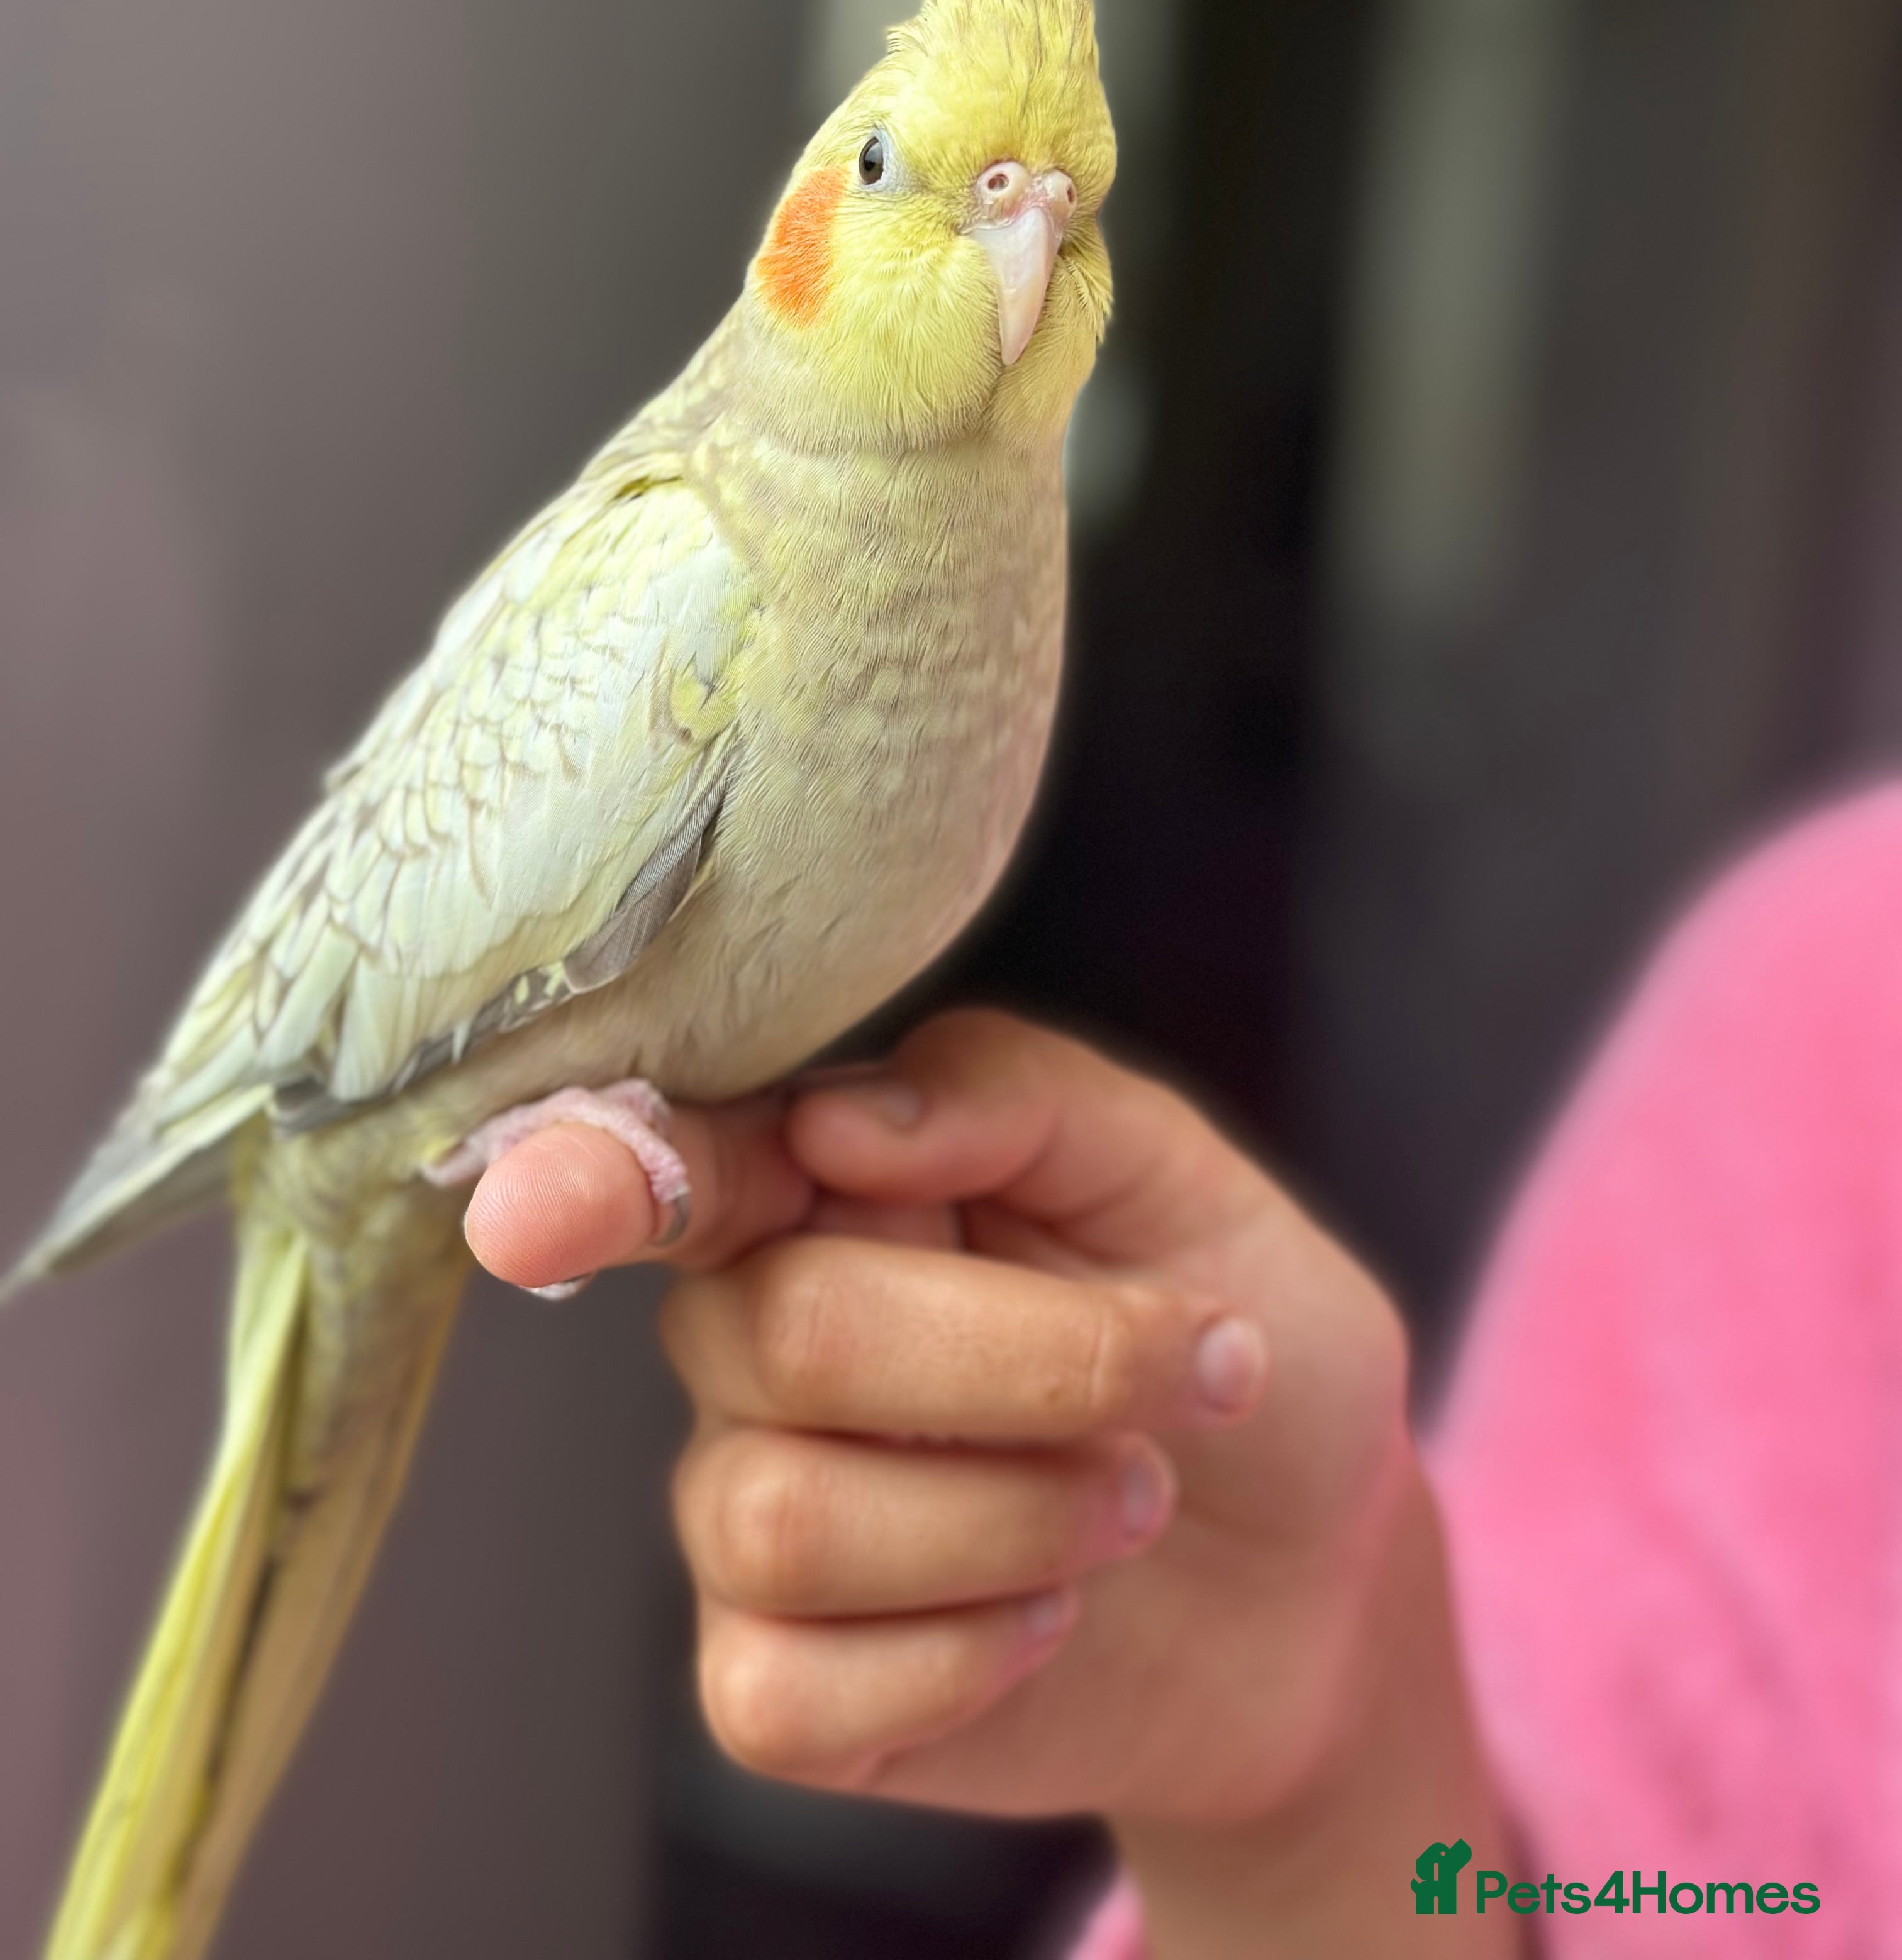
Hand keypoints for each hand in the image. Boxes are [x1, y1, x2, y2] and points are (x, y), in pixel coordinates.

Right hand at [465, 1014, 1519, 1956]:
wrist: (1318, 1569)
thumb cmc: (1235, 1334)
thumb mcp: (1179, 1173)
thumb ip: (1015, 1098)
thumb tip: (838, 1121)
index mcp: (825, 1188)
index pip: (668, 1164)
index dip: (591, 1177)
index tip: (541, 1207)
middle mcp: (754, 1336)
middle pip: (782, 1330)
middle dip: (1028, 1360)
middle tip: (1189, 1368)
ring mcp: (752, 1512)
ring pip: (787, 1516)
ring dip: (1021, 1513)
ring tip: (1135, 1496)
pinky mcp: (780, 1684)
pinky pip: (785, 1691)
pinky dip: (963, 1656)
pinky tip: (1046, 1621)